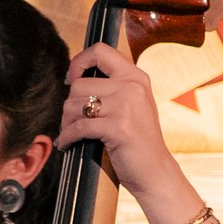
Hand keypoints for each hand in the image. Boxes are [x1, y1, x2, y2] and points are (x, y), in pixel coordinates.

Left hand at [59, 43, 222, 223]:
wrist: (155, 172)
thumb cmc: (138, 141)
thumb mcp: (133, 105)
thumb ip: (112, 87)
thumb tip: (73, 79)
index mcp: (136, 77)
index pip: (100, 51)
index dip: (79, 62)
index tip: (71, 79)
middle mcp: (132, 86)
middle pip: (79, 84)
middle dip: (68, 106)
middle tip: (70, 122)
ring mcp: (126, 106)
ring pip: (74, 105)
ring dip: (66, 123)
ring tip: (70, 133)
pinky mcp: (118, 128)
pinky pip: (78, 126)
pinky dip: (67, 137)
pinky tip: (66, 144)